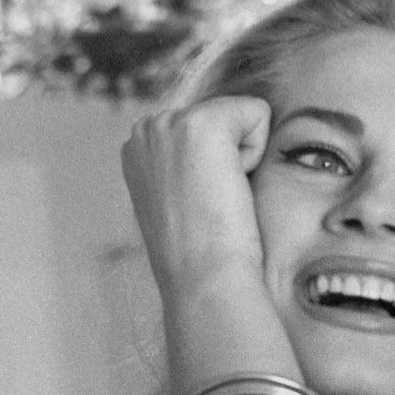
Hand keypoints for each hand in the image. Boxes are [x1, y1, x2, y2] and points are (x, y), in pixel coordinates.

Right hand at [121, 96, 271, 291]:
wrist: (204, 282)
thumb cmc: (199, 262)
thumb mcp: (179, 208)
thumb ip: (187, 174)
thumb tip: (211, 168)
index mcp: (137, 152)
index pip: (200, 134)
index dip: (214, 174)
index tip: (198, 211)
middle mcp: (145, 130)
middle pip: (220, 120)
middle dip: (228, 162)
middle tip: (211, 209)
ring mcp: (168, 123)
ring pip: (237, 117)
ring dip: (241, 161)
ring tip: (219, 201)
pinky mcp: (201, 123)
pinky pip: (257, 112)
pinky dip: (257, 152)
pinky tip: (232, 189)